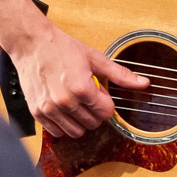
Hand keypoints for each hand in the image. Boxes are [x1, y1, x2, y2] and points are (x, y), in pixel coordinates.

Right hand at [9, 21, 148, 137]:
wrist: (32, 44)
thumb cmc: (62, 48)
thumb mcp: (96, 59)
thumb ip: (121, 75)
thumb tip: (144, 83)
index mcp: (82, 89)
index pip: (106, 113)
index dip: (106, 103)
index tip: (99, 92)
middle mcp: (65, 102)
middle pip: (93, 124)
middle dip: (94, 112)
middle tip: (87, 95)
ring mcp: (49, 109)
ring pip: (76, 132)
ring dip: (80, 121)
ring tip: (76, 102)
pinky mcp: (37, 112)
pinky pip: (57, 132)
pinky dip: (63, 124)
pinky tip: (63, 109)